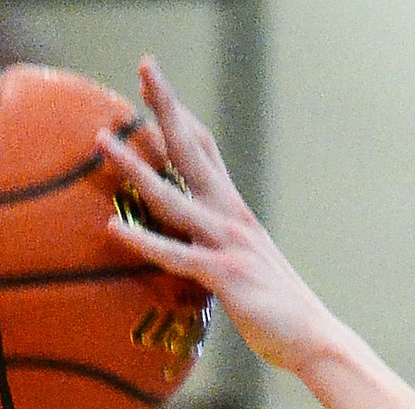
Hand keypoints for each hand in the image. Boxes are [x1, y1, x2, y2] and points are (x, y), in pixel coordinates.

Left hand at [98, 56, 333, 376]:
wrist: (313, 338)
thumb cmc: (276, 311)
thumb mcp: (246, 268)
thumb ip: (218, 250)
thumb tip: (192, 250)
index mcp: (234, 212)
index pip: (205, 150)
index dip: (180, 115)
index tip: (157, 84)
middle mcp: (230, 217)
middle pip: (192, 149)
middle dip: (167, 106)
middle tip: (145, 64)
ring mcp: (227, 243)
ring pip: (173, 195)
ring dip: (135, 166)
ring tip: (102, 141)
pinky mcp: (223, 275)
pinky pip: (175, 254)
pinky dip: (143, 240)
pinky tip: (113, 227)